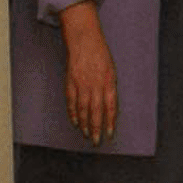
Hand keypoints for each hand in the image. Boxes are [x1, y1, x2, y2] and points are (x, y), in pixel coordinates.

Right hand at [58, 0, 115, 144]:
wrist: (84, 40)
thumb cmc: (100, 55)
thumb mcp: (111, 70)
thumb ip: (110, 88)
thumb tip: (109, 107)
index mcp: (109, 82)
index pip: (110, 107)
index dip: (109, 122)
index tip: (109, 134)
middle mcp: (96, 85)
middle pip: (96, 112)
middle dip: (96, 128)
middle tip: (96, 141)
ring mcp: (82, 84)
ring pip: (83, 109)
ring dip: (85, 124)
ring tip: (86, 134)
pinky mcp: (71, 82)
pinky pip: (71, 102)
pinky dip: (73, 113)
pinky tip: (75, 122)